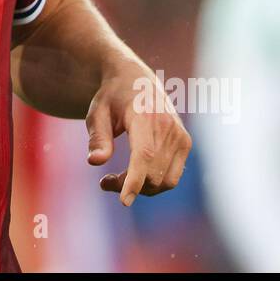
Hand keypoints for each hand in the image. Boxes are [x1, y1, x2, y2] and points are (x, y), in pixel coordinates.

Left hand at [86, 63, 190, 204]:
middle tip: (104, 182)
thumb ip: (97, 137)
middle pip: (152, 172)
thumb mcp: (97, 113)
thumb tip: (94, 162)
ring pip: (165, 180)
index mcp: (146, 116)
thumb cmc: (112, 97)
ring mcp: (180, 136)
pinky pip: (172, 177)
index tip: (124, 202)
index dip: (134, 180)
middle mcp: (168, 126)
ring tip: (116, 179)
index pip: (144, 154)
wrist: (136, 79)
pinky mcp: (185, 143)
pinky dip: (154, 183)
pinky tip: (135, 175)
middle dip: (127, 186)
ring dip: (142, 188)